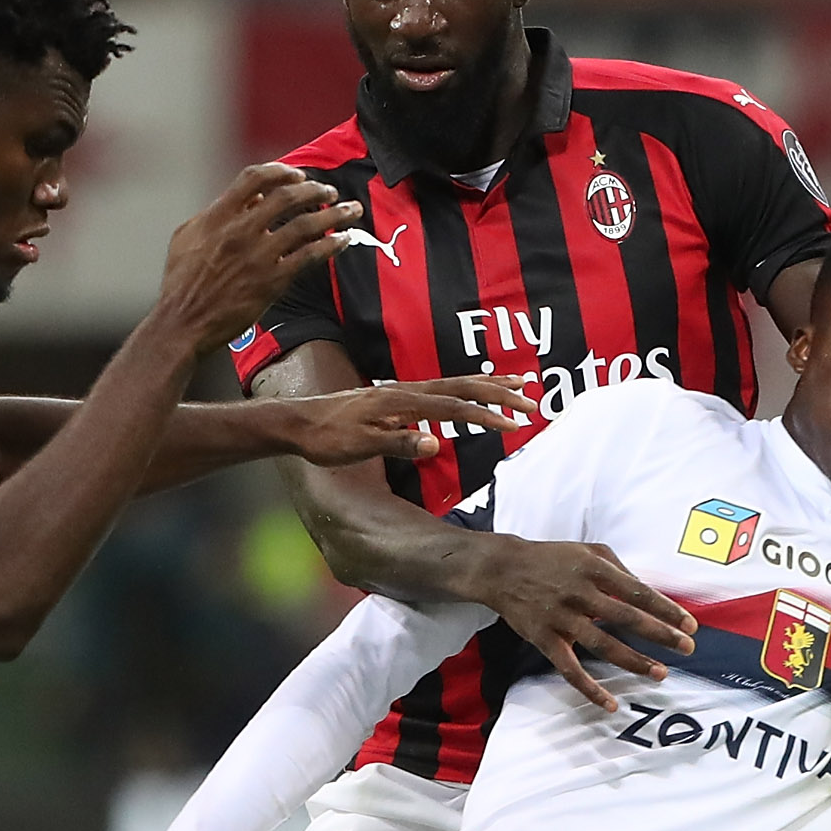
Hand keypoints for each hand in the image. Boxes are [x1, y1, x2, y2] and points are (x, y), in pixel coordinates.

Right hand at [154, 164, 366, 350]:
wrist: (183, 323)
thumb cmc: (181, 282)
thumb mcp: (187, 237)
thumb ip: (215, 213)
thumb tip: (251, 198)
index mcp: (217, 216)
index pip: (254, 177)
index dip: (281, 171)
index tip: (297, 175)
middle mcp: (240, 231)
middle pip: (287, 196)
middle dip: (315, 189)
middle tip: (330, 191)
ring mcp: (258, 256)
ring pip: (305, 224)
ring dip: (334, 213)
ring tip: (350, 210)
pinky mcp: (272, 281)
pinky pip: (310, 256)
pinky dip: (331, 245)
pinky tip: (343, 239)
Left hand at [284, 375, 539, 467]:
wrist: (299, 422)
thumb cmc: (327, 438)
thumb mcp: (360, 446)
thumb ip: (398, 443)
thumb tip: (436, 444)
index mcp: (401, 402)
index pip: (454, 406)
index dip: (486, 414)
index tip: (515, 424)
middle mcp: (406, 391)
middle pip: (462, 386)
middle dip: (499, 394)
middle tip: (531, 402)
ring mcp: (403, 393)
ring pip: (455, 383)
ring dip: (488, 385)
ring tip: (518, 386)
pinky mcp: (398, 398)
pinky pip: (443, 390)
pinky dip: (467, 389)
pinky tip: (475, 394)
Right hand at [472, 536, 698, 710]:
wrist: (503, 569)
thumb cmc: (551, 558)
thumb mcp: (588, 551)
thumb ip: (619, 570)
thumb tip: (648, 592)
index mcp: (594, 569)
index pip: (638, 592)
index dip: (666, 609)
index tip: (689, 624)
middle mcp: (580, 594)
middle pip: (626, 618)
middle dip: (660, 634)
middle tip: (686, 648)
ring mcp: (562, 619)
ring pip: (603, 645)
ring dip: (634, 661)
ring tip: (660, 672)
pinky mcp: (545, 640)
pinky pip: (570, 670)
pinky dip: (589, 689)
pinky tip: (609, 703)